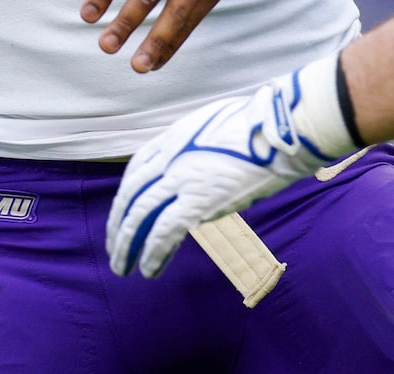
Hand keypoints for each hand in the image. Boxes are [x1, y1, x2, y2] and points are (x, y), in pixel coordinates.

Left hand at [107, 57, 358, 277]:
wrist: (279, 132)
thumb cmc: (261, 125)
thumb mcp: (217, 124)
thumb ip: (200, 143)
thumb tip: (203, 160)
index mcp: (175, 136)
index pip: (137, 168)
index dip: (127, 195)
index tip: (122, 212)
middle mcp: (170, 157)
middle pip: (131, 195)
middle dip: (118, 225)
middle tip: (113, 246)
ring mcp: (181, 179)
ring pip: (139, 217)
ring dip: (127, 245)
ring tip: (122, 267)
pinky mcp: (196, 203)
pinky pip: (163, 233)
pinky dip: (153, 253)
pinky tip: (148, 270)